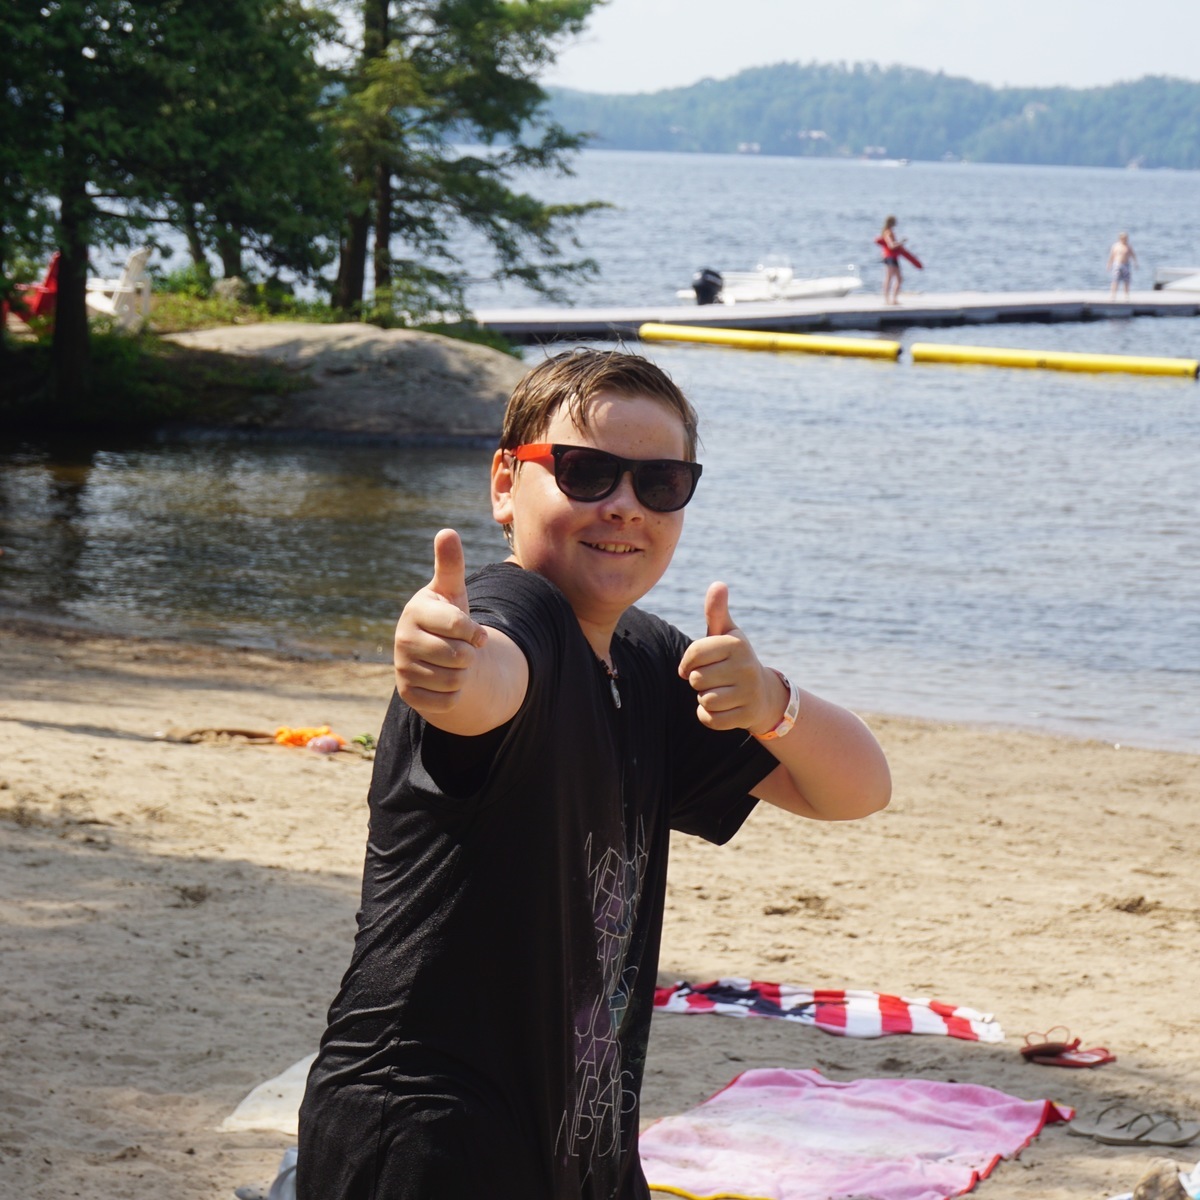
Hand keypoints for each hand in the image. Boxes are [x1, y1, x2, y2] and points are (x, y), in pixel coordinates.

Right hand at [394, 529, 487, 712]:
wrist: (435, 654)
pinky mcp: (407, 694)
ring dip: (463, 675)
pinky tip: (445, 680)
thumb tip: (447, 531)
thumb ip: (450, 564)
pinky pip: (447, 701)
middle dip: (469, 655)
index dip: (475, 632)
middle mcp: (402, 639)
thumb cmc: (447, 616)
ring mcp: (402, 668)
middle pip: (459, 657)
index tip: (477, 634)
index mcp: (415, 611)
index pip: (457, 626)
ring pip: (455, 681)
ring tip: (453, 663)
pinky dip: (455, 694)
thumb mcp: (452, 591)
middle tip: (462, 648)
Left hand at [678, 582, 784, 733]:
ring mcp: (749, 692)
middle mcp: (746, 666)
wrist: (763, 693)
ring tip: (720, 691)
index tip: (695, 664)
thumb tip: (718, 584)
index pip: (694, 654)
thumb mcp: (726, 634)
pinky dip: (708, 716)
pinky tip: (721, 708)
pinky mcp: (747, 715)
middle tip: (715, 678)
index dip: (687, 662)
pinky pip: (711, 719)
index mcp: (737, 644)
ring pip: (704, 700)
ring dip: (704, 699)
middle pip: (696, 679)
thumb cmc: (733, 659)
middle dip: (698, 681)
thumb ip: (716, 611)